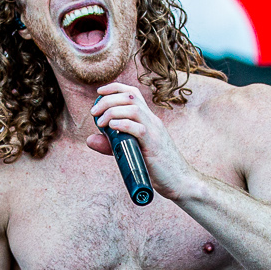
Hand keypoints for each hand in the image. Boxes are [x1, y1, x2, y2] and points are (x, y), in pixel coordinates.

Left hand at [86, 82, 195, 197]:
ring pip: (134, 109)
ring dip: (112, 111)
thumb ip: (111, 144)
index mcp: (148, 119)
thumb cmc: (157, 167)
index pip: (133, 93)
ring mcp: (155, 132)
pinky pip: (139, 128)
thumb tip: (89, 139)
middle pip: (130, 97)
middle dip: (108, 100)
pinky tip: (112, 128)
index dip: (114, 88)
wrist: (181, 181)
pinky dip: (123, 124)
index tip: (99, 92)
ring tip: (100, 122)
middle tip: (93, 113)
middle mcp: (152, 121)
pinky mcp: (154, 145)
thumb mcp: (131, 151)